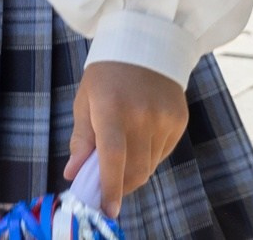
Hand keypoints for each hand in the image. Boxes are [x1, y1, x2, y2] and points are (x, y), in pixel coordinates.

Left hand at [67, 61, 188, 215]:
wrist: (147, 42)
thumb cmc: (108, 74)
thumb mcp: (86, 101)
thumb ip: (81, 139)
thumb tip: (73, 173)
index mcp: (112, 109)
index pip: (113, 158)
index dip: (110, 187)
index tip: (107, 209)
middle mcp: (142, 115)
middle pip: (134, 170)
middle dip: (121, 187)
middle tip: (109, 189)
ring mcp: (164, 117)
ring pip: (149, 165)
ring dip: (135, 171)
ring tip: (124, 156)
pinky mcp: (179, 119)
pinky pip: (163, 152)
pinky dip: (150, 156)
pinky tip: (141, 139)